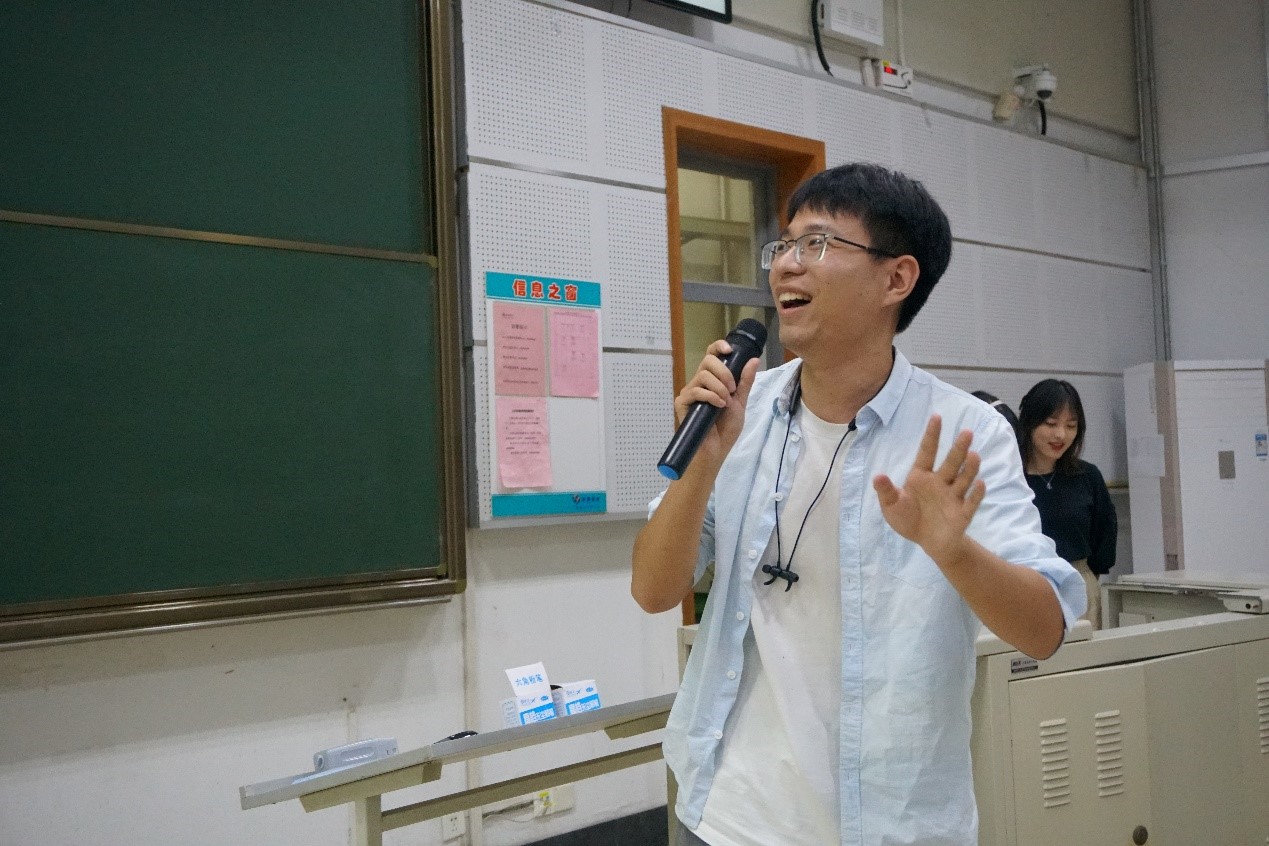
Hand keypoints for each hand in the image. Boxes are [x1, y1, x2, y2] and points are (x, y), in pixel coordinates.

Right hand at [673, 339, 759, 471]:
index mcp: (713, 381)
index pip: (711, 356)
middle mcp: (699, 383)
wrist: (715, 452)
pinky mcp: (682, 403)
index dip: (718, 347)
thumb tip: (753, 359)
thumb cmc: (725, 430)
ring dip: (719, 387)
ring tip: (726, 402)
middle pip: (707, 360)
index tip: (729, 349)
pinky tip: (719, 406)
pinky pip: (696, 391)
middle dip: (724, 371)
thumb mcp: (740, 403)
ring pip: (703, 375)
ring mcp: (690, 393)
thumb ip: (745, 382)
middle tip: (733, 388)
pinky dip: (711, 396)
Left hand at [872, 415, 985, 564]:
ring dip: (969, 468)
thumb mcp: (891, 506)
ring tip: (974, 455)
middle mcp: (940, 482)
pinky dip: (976, 494)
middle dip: (958, 448)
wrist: (928, 543)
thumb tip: (877, 476)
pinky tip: (980, 483)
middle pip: (950, 462)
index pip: (927, 452)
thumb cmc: (909, 519)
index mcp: (921, 476)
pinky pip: (971, 502)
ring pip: (963, 479)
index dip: (932, 435)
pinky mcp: (962, 513)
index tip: (937, 416)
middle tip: (967, 432)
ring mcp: (953, 496)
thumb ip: (887, 492)